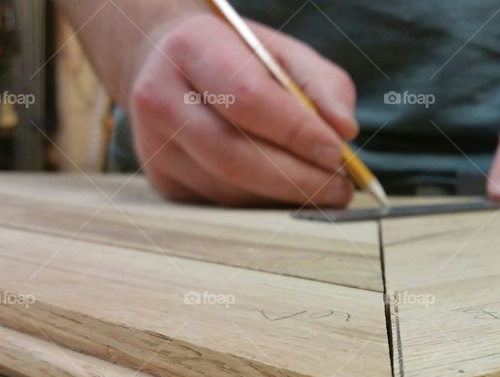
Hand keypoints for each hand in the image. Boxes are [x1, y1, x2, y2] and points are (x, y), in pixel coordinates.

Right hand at [128, 14, 356, 206]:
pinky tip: (287, 193)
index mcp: (192, 49)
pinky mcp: (163, 180)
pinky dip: (264, 204)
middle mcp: (161, 98)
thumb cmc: (237, 57)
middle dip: (297, 179)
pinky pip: (222, 204)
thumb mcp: (283, 53)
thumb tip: (344, 131)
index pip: (248, 99)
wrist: (168, 64)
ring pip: (229, 188)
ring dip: (284, 198)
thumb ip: (322, 85)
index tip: (337, 153)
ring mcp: (155, 146)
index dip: (297, 132)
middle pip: (234, 155)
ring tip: (323, 189)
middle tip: (341, 189)